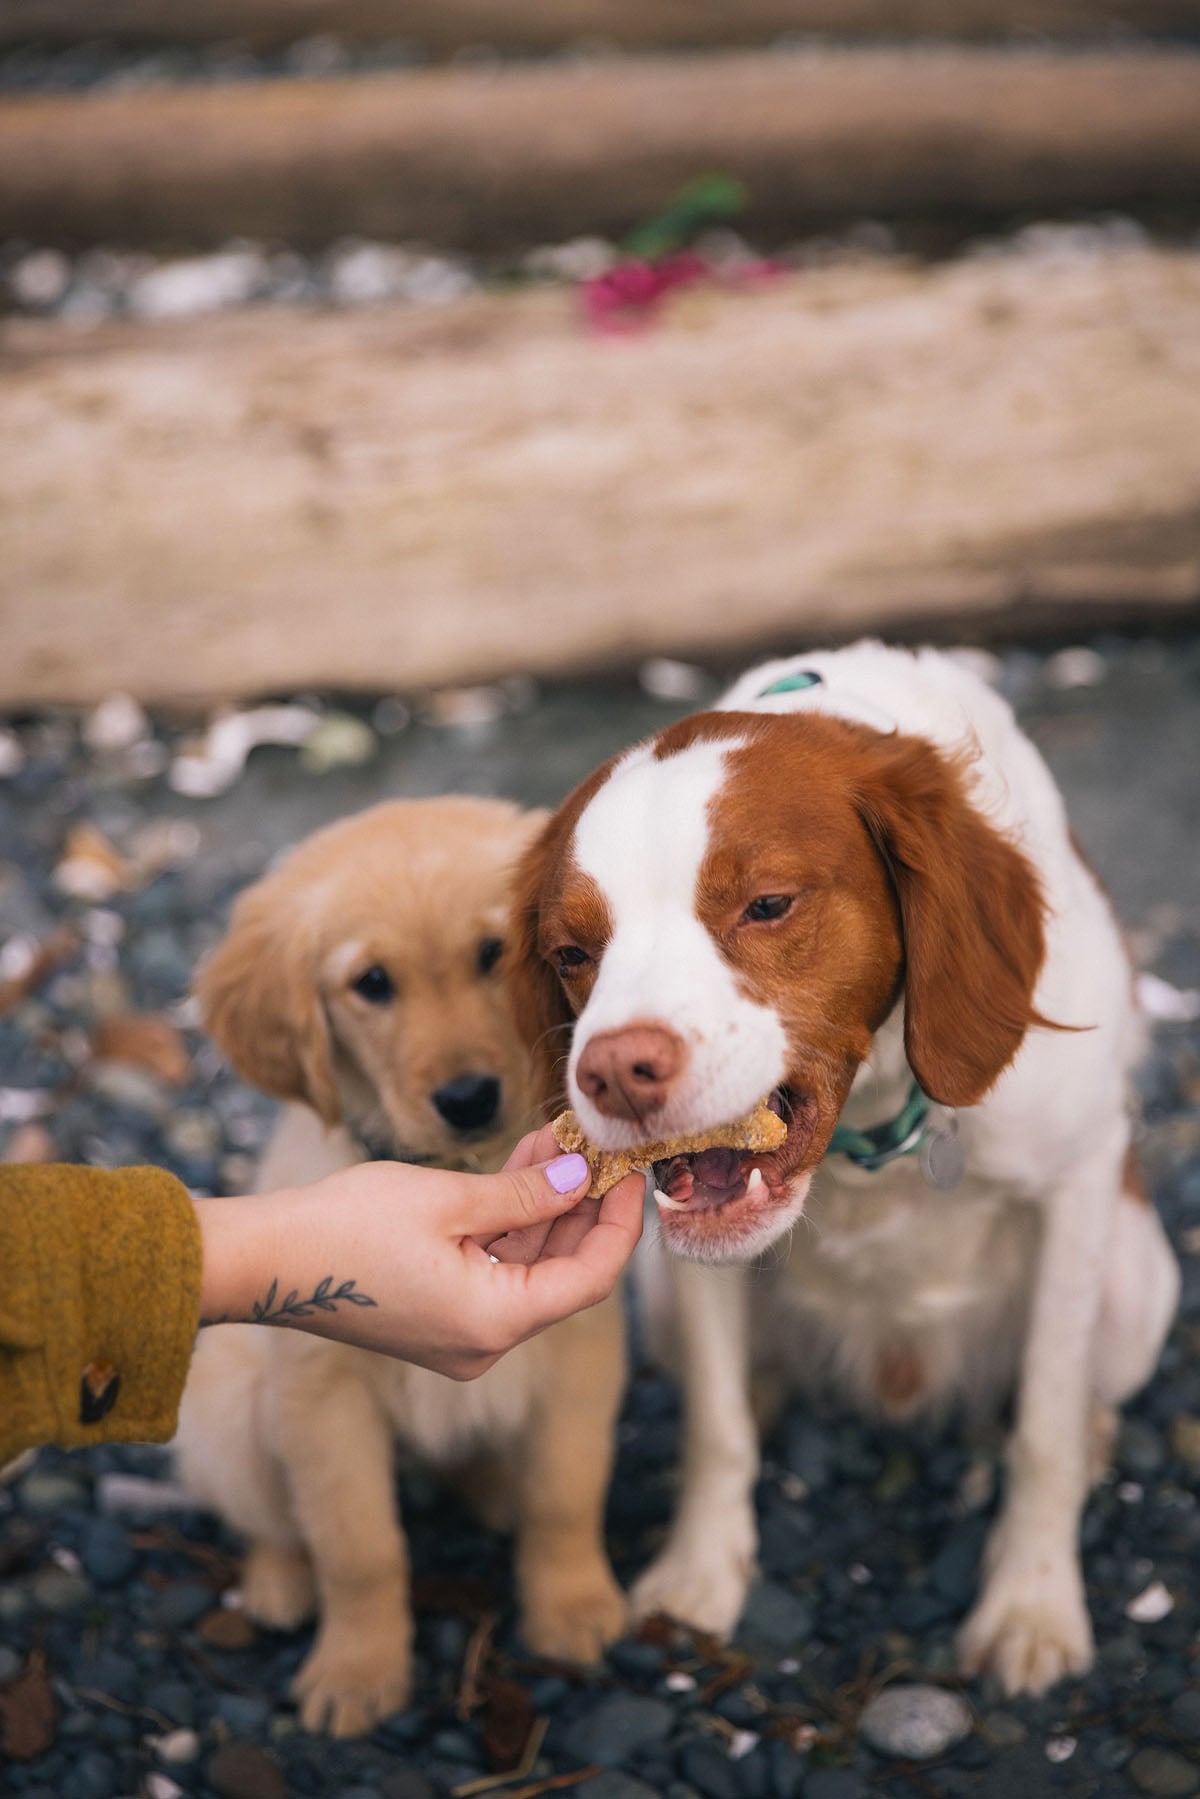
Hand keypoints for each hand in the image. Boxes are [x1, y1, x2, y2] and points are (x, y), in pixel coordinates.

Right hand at [194, 1126, 642, 1378]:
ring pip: (528, 1265)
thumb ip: (525, 1195)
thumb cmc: (347, 1228)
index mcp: (495, 1323)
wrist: (263, 1261)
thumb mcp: (448, 1200)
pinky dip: (511, 1221)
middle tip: (599, 1146)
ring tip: (558, 1141)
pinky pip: (493, 1268)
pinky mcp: (436, 1314)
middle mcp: (484, 1341)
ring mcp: (459, 1332)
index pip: (591, 1277)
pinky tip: (524, 1165)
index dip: (620, 1222)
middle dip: (583, 1206)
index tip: (633, 1172)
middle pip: (562, 1271)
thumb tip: (581, 1179)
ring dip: (546, 1205)